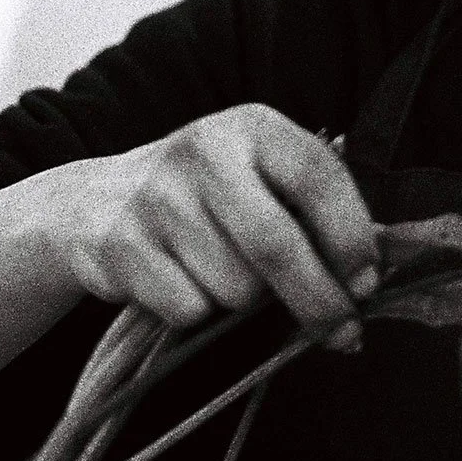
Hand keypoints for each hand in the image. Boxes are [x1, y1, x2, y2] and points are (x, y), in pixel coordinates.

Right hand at [52, 105, 378, 344]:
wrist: (91, 202)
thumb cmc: (204, 200)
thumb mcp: (258, 178)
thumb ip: (312, 212)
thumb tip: (369, 280)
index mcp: (253, 127)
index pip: (319, 178)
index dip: (352, 238)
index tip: (367, 285)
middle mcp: (203, 151)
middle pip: (277, 246)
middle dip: (318, 301)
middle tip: (341, 333)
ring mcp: (156, 197)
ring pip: (234, 289)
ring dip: (241, 303)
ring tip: (219, 275)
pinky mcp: (119, 244)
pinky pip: (189, 308)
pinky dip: (195, 311)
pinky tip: (178, 281)